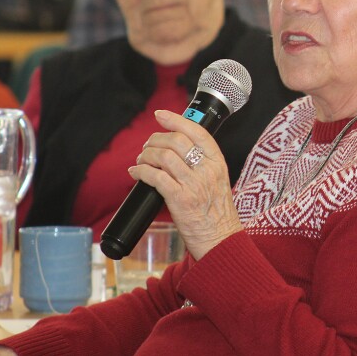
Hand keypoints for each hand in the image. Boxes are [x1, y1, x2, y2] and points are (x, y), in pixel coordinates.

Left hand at [129, 109, 242, 259]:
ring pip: (163, 156)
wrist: (220, 240)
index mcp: (218, 162)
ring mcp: (194, 184)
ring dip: (146, 155)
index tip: (160, 115)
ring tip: (141, 160)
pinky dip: (141, 171)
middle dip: (155, 139)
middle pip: (177, 141)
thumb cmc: (217, 213)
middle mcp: (207, 170)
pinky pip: (155, 176)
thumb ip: (202, 164)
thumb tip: (176, 149)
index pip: (197, 132)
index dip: (176, 119)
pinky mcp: (180, 199)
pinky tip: (136, 172)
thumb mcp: (218, 181)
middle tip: (148, 146)